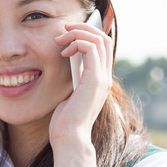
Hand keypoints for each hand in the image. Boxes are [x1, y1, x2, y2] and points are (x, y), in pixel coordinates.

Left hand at [48, 18, 112, 166]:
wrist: (69, 138)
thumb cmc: (64, 121)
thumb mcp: (67, 94)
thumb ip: (72, 78)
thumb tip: (65, 62)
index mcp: (99, 80)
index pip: (102, 47)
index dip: (87, 34)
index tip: (68, 34)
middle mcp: (105, 77)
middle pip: (104, 38)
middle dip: (83, 28)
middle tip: (64, 30)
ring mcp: (102, 78)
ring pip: (99, 39)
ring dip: (79, 33)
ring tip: (62, 38)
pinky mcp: (95, 80)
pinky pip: (92, 48)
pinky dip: (77, 43)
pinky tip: (63, 52)